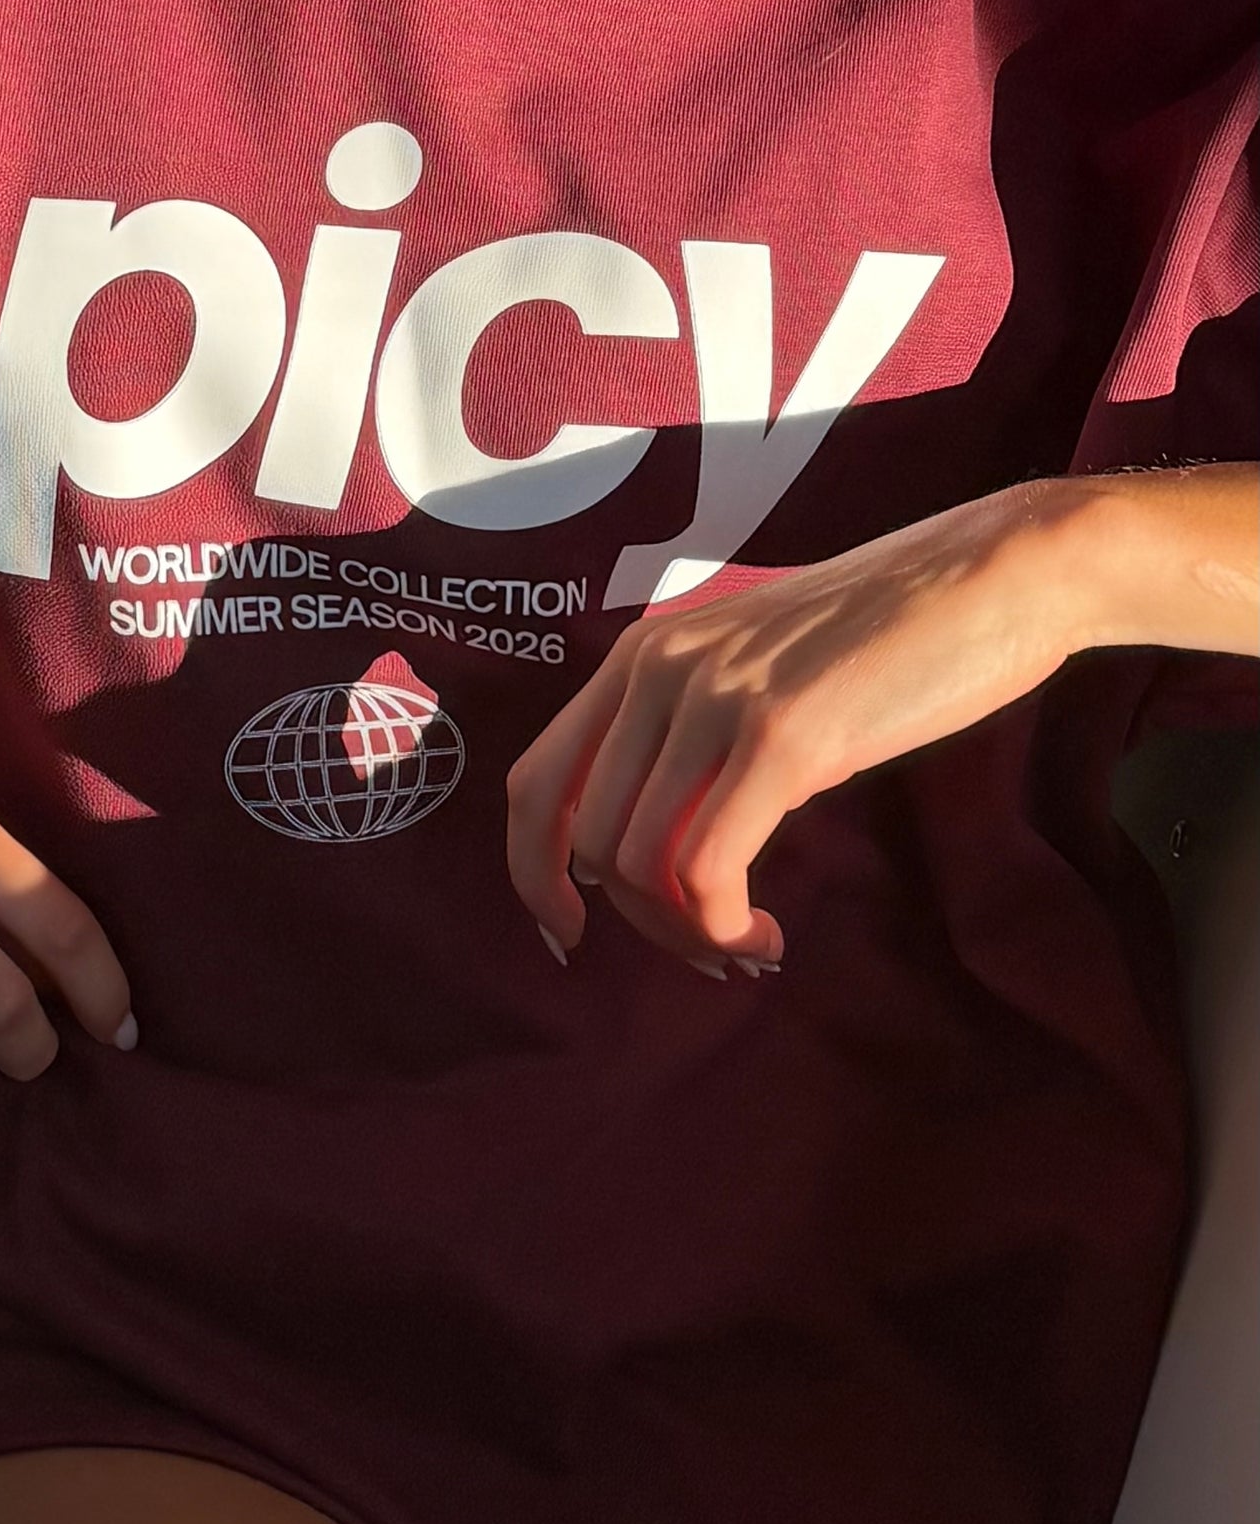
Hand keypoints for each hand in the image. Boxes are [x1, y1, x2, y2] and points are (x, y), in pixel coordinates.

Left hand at [506, 481, 1101, 977]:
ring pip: (642, 864)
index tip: (571, 933)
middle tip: (712, 946)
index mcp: (643, 653)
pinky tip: (767, 933)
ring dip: (690, 932)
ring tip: (747, 943)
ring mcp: (718, 698)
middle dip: (643, 920)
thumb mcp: (757, 673)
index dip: (533, 873)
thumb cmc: (887, 634)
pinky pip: (708, 866)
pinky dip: (726, 923)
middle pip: (591, 842)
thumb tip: (653, 849)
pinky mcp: (783, 736)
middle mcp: (659, 668)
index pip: (535, 780)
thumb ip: (696, 734)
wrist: (991, 577)